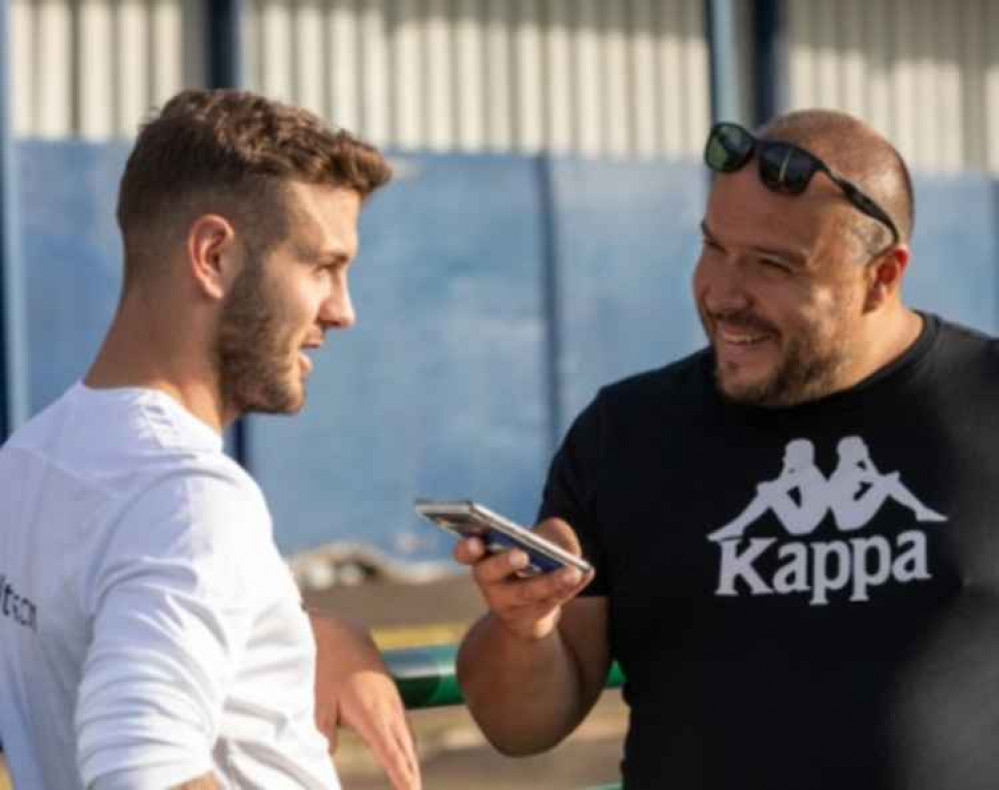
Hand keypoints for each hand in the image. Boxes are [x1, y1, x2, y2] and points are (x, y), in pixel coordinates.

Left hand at [310, 614, 421, 789]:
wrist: (341, 633)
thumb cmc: (327, 667)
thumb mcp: (319, 702)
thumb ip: (324, 733)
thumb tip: (327, 755)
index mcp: (372, 713)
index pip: (391, 753)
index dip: (401, 776)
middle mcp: (388, 709)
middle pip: (406, 750)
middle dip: (411, 775)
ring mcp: (393, 701)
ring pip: (408, 738)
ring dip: (412, 762)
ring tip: (413, 784)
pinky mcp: (391, 696)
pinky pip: (405, 726)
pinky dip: (408, 746)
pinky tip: (407, 756)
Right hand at [453, 517, 593, 641]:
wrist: (532, 606)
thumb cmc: (532, 559)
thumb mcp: (536, 540)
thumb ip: (547, 533)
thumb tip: (562, 547)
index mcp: (482, 557)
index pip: (466, 553)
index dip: (466, 548)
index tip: (474, 542)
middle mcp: (490, 583)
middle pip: (491, 574)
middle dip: (504, 563)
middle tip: (521, 554)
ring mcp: (509, 605)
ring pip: (528, 593)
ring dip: (550, 582)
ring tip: (573, 571)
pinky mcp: (532, 620)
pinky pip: (552, 602)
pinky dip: (571, 586)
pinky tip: (587, 572)